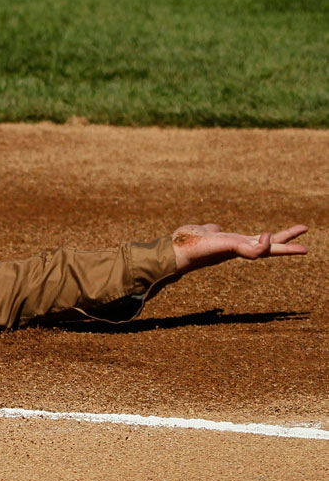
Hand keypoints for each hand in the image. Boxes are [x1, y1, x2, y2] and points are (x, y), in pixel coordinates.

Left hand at [171, 223, 308, 273]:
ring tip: (302, 249)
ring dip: (281, 249)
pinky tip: (267, 237)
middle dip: (288, 249)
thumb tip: (216, 228)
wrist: (173, 251)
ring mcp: (233, 250)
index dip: (277, 240)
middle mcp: (237, 248)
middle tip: (308, 250)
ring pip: (262, 251)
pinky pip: (248, 250)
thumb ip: (214, 231)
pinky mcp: (226, 249)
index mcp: (235, 244)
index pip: (261, 243)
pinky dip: (260, 246)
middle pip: (268, 249)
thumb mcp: (205, 233)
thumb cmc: (187, 243)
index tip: (297, 233)